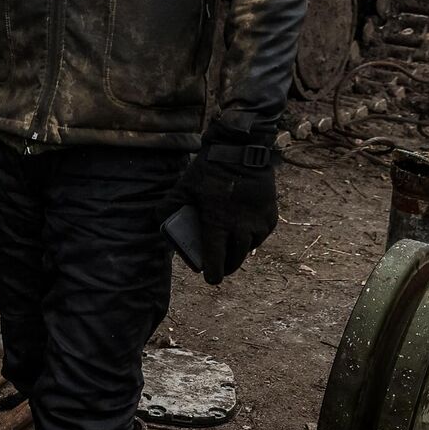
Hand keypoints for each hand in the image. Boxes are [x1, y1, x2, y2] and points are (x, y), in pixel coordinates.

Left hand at [170, 124, 278, 284]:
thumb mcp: (183, 188)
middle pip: (235, 260)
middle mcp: (241, 228)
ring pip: (249, 249)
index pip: (217, 260)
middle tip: (219, 267)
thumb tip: (157, 222)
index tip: (210, 278)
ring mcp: (259, 223)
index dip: (213, 274)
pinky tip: (242, 235)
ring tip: (229, 249)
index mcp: (218, 224)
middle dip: (226, 266)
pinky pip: (260, 236)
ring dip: (239, 252)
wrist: (241, 151)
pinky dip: (251, 239)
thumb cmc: (209, 170)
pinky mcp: (270, 216)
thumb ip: (168, 207)